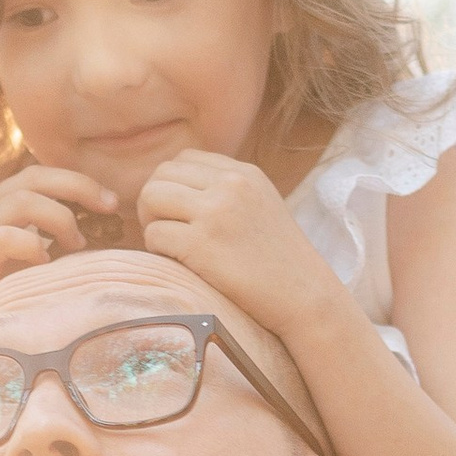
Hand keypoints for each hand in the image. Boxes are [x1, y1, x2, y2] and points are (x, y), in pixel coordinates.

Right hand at [0, 164, 121, 346]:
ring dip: (59, 218)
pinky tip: (45, 263)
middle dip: (78, 187)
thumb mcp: (40, 262)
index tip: (112, 202)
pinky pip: (2, 238)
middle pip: (32, 178)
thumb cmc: (12, 303)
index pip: (39, 175)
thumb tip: (108, 224)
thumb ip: (59, 237)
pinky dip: (31, 245)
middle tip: (110, 208)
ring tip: (77, 245)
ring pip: (19, 201)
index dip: (77, 181)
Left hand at [134, 152, 334, 341]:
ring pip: (151, 198)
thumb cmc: (280, 262)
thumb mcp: (261, 207)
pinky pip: (154, 234)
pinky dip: (157, 250)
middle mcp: (230, 185)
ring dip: (151, 222)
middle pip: (162, 174)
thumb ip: (227, 191)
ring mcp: (215, 212)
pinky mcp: (202, 244)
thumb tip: (177, 189)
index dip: (172, 185)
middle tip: (165, 230)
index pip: (185, 159)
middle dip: (154, 201)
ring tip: (168, 245)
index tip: (179, 212)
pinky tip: (178, 263)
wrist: (304, 296)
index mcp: (244, 173)